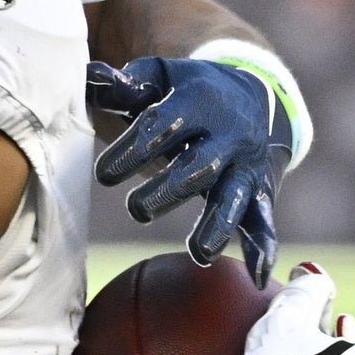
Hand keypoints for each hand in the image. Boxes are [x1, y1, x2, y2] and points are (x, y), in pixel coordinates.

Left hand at [89, 55, 289, 277]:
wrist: (252, 94)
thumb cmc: (186, 92)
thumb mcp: (159, 79)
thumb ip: (123, 86)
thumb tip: (91, 78)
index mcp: (198, 99)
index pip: (162, 126)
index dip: (131, 150)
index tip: (104, 175)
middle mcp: (227, 133)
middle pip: (197, 166)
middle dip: (166, 191)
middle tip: (136, 210)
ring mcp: (245, 165)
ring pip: (233, 197)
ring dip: (216, 225)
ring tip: (199, 252)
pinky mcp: (259, 190)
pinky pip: (264, 219)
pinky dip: (264, 246)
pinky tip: (259, 276)